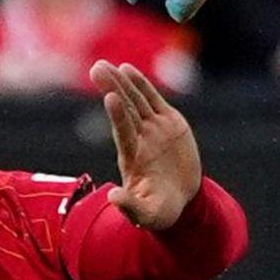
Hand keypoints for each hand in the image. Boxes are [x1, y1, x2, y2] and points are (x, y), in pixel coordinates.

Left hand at [92, 60, 202, 228]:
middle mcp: (140, 139)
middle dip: (112, 88)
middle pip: (125, 109)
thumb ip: (131, 207)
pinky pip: (152, 99)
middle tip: (97, 68)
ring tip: (109, 65)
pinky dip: (142, 85)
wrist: (182, 199)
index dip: (118, 115)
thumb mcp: (147, 215)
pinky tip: (128, 70)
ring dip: (122, 82)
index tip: (110, 97)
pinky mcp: (169, 122)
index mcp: (134, 158)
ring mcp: (154, 129)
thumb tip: (112, 198)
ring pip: (136, 100)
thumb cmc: (160, 210)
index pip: (124, 132)